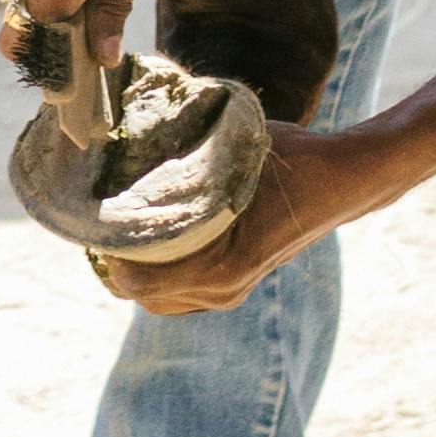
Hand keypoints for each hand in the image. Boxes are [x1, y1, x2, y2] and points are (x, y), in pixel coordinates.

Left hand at [111, 116, 365, 316]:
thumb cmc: (293, 161)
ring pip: (161, 300)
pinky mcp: (236, 286)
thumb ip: (187, 152)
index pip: (139, 283)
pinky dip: (160, 275)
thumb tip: (133, 135)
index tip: (94, 223)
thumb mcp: (235, 149)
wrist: (342, 182)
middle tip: (99, 225)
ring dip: (137, 272)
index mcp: (222, 267)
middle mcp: (223, 290)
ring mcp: (232, 293)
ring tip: (118, 233)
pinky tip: (149, 242)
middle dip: (116, 265)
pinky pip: (182, 296)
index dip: (107, 257)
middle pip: (142, 297)